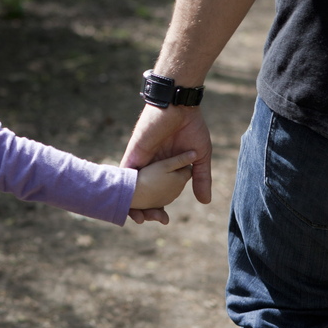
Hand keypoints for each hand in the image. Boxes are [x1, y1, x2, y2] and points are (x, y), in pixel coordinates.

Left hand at [121, 104, 212, 223]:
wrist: (179, 106)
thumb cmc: (191, 127)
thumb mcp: (200, 157)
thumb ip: (201, 178)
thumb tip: (205, 202)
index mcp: (166, 168)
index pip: (158, 192)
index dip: (158, 207)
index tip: (163, 220)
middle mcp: (151, 167)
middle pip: (143, 193)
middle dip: (142, 210)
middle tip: (146, 221)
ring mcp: (142, 161)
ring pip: (132, 186)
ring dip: (131, 202)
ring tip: (135, 218)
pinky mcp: (134, 153)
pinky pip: (124, 173)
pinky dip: (123, 187)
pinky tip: (122, 201)